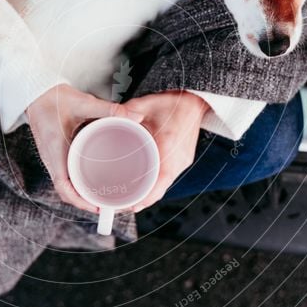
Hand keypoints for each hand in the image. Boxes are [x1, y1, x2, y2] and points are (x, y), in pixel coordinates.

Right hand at [26, 84, 143, 211]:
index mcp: (56, 152)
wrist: (35, 92)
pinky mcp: (55, 154)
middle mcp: (51, 159)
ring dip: (82, 193)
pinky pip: (65, 175)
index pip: (64, 187)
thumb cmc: (54, 98)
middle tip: (109, 204)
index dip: (81, 201)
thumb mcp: (83, 102)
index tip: (99, 207)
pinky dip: (78, 183)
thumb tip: (135, 116)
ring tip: (103, 196)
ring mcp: (52, 158)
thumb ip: (109, 109)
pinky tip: (92, 180)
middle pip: (67, 191)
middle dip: (86, 202)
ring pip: (66, 185)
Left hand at [123, 91, 209, 211]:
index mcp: (169, 146)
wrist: (195, 101)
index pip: (159, 180)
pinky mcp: (182, 161)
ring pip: (164, 185)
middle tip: (122, 205)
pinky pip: (168, 178)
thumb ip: (129, 110)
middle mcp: (179, 158)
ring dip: (149, 194)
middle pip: (161, 188)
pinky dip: (155, 186)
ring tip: (129, 199)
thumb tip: (111, 118)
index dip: (146, 196)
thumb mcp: (148, 103)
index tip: (130, 204)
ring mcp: (182, 161)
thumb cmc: (175, 102)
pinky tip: (143, 187)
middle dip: (143, 200)